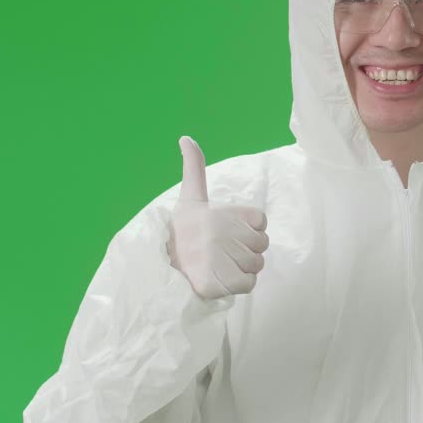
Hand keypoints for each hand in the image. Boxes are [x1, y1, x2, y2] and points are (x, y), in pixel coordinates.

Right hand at [166, 136, 269, 300]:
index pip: (261, 222)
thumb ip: (194, 167)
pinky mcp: (224, 282)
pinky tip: (219, 278)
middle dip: (245, 251)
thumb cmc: (181, 231)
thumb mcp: (190, 197)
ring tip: (218, 265)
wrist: (160, 266)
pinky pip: (250, 284)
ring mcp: (224, 258)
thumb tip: (186, 138)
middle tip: (220, 253)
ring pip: (256, 265)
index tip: (224, 233)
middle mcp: (225, 233)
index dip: (248, 231)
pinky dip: (238, 285)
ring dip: (242, 269)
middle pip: (261, 245)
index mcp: (224, 212)